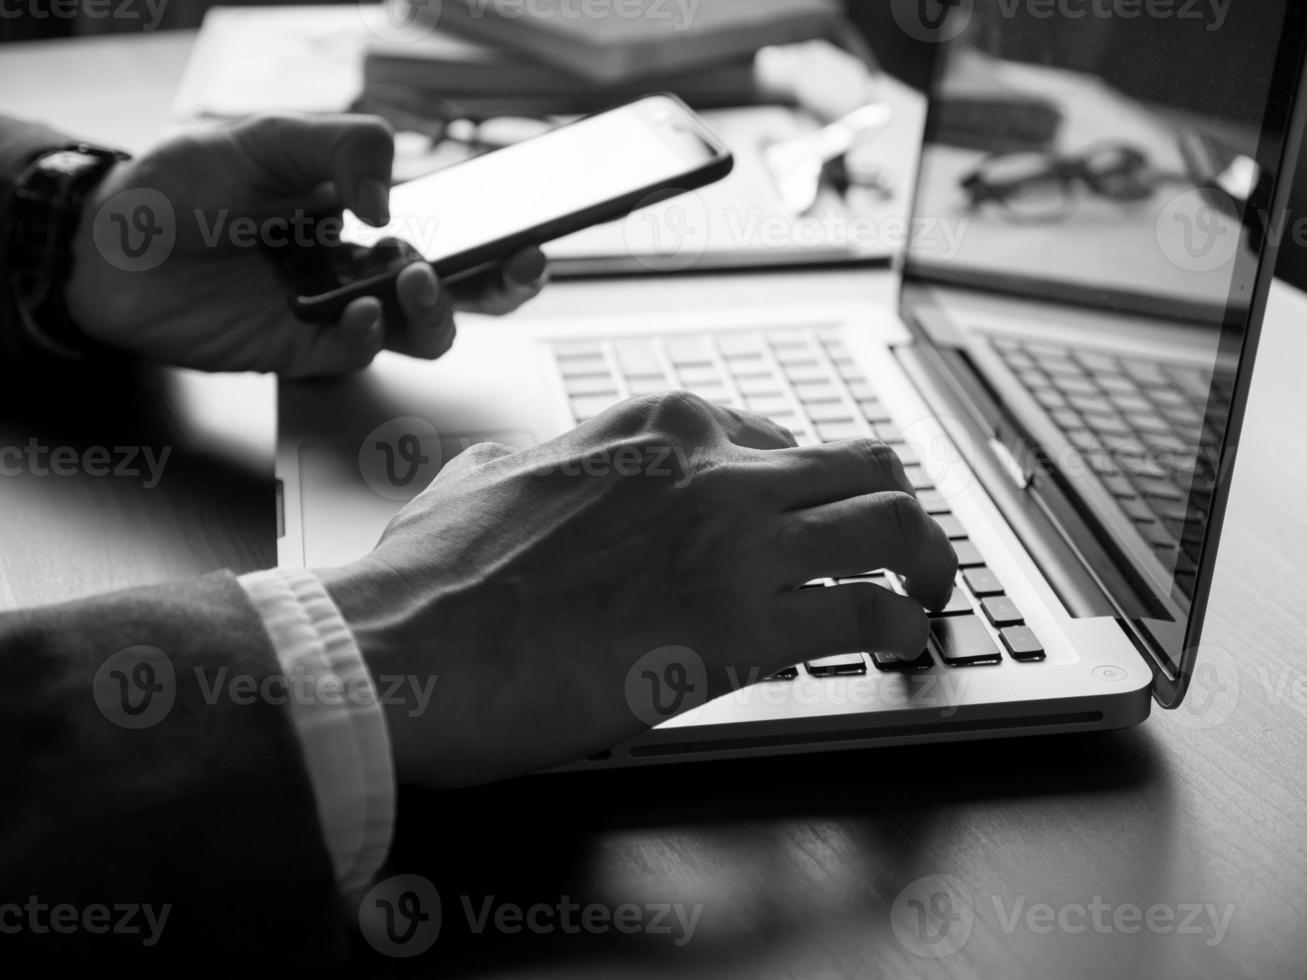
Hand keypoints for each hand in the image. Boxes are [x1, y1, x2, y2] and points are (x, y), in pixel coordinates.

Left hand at [63, 114, 547, 376]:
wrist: (108, 244)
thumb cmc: (181, 184)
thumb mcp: (264, 136)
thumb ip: (340, 146)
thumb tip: (391, 202)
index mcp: (362, 210)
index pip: (449, 228)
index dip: (496, 239)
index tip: (530, 237)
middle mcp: (360, 264)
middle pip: (455, 289)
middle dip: (496, 285)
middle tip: (510, 268)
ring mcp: (336, 310)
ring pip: (420, 333)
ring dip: (435, 311)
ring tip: (412, 279)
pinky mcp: (302, 348)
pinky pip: (357, 354)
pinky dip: (367, 334)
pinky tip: (353, 307)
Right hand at [318, 394, 957, 788]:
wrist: (412, 641)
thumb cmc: (436, 572)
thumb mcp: (485, 475)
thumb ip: (539, 461)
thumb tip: (540, 468)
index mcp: (656, 426)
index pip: (774, 435)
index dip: (803, 484)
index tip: (807, 517)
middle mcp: (714, 468)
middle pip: (858, 462)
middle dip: (891, 505)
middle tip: (898, 547)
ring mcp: (737, 542)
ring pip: (888, 523)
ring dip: (925, 560)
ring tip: (927, 594)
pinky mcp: (744, 628)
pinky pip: (868, 615)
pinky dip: (900, 631)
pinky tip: (896, 648)